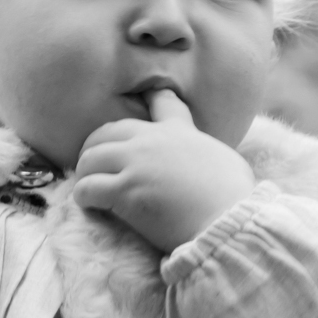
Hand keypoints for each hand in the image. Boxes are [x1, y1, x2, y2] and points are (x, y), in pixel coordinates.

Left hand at [71, 89, 256, 253]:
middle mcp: (153, 140)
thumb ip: (204, 152)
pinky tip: (88, 204)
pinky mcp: (125, 191)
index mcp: (180, 131)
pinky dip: (83, 196)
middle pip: (107, 132)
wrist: (228, 220)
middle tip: (92, 165)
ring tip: (86, 186)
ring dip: (84, 172)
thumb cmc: (234, 198)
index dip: (147, 98)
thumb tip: (208, 162)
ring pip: (90, 158)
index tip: (139, 96)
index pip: (161, 102)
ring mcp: (136, 164)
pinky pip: (87, 188)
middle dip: (94, 146)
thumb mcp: (224, 159)